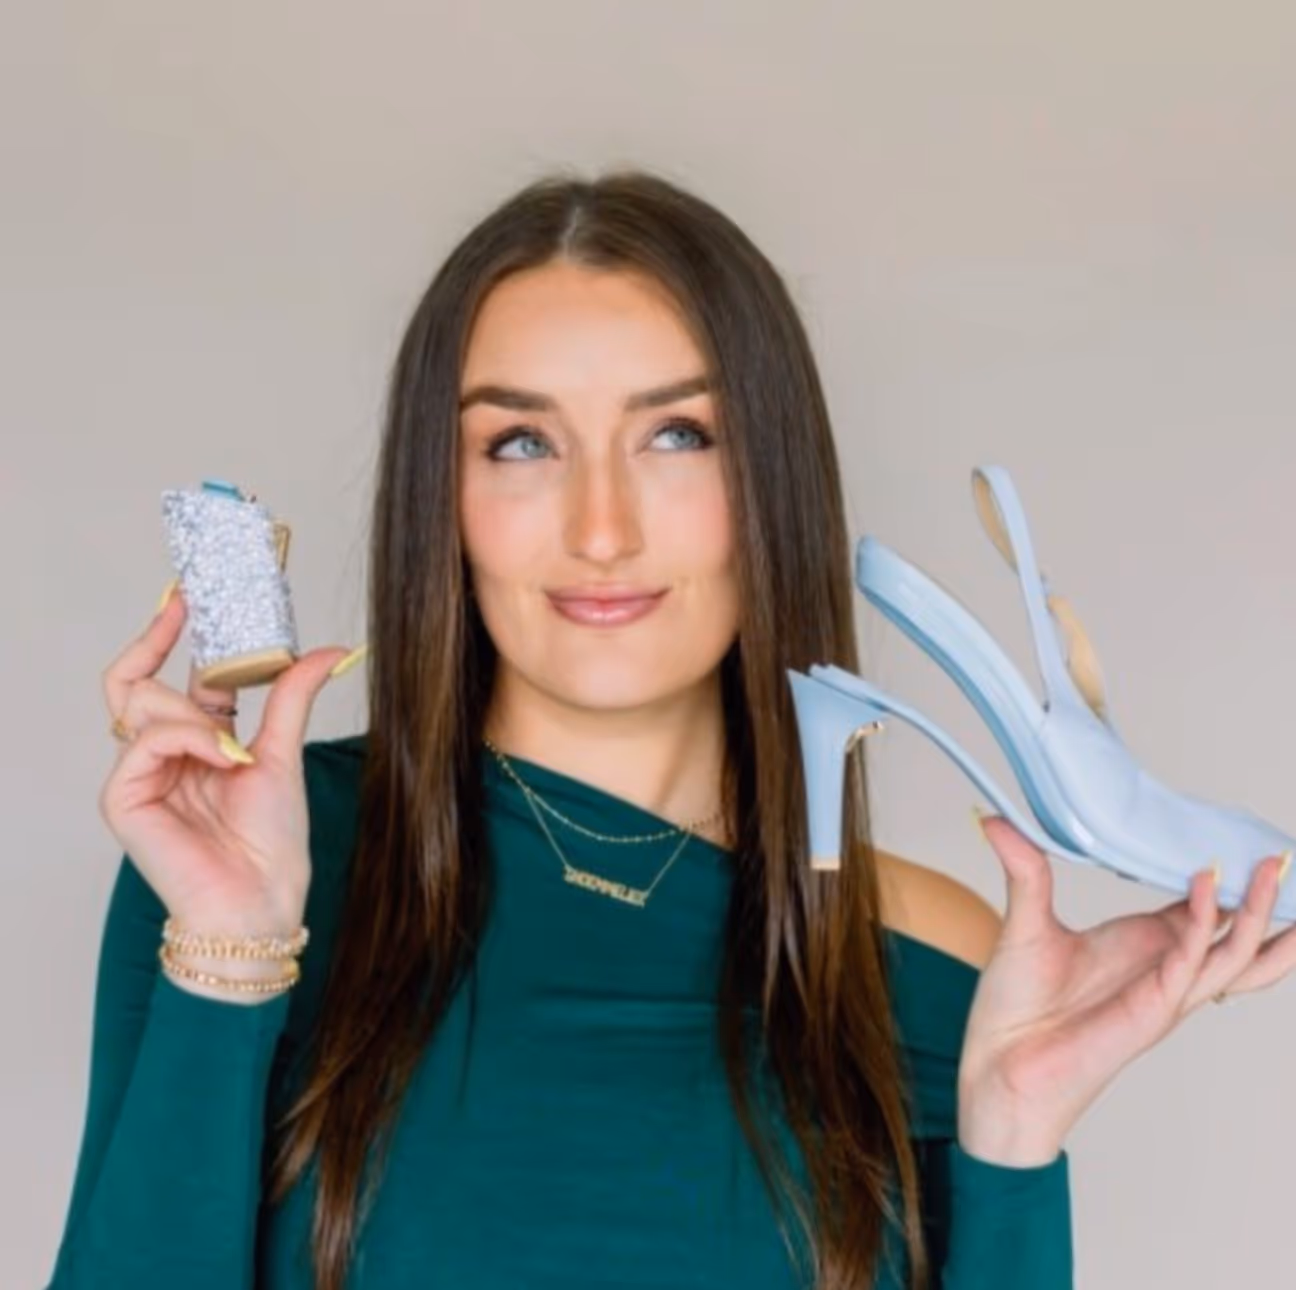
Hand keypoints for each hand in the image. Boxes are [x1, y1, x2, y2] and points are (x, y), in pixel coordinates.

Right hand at [98, 580, 356, 942]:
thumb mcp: (283, 752)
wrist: (261, 897)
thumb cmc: (270, 841)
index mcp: (197, 741)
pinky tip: (220, 760)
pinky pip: (146, 740)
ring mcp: (139, 775)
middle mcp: (162, 753)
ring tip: (234, 750)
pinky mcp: (123, 798)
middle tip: (185, 606)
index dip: (172, 632)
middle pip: (134, 679)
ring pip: (142, 702)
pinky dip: (188, 740)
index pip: (170, 674)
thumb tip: (331, 648)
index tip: (187, 593)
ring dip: (194, 714)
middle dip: (159, 638)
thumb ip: (292, 695)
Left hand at [955, 812, 1295, 1166]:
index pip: (1204, 911)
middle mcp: (1162, 970)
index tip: (1249, 847)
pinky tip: (1205, 889)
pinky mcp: (1150, 1011)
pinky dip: (1202, 929)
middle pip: (1237, 938)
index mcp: (1144, 947)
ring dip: (1255, 914)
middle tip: (1283, 859)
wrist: (998, 1066)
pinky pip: (1188, 966)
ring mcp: (1162, 994)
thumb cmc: (1017, 1007)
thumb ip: (1024, 871)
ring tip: (1271, 869)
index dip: (1229, 882)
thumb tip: (993, 819)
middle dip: (1266, 902)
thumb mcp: (1025, 923)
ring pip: (1231, 955)